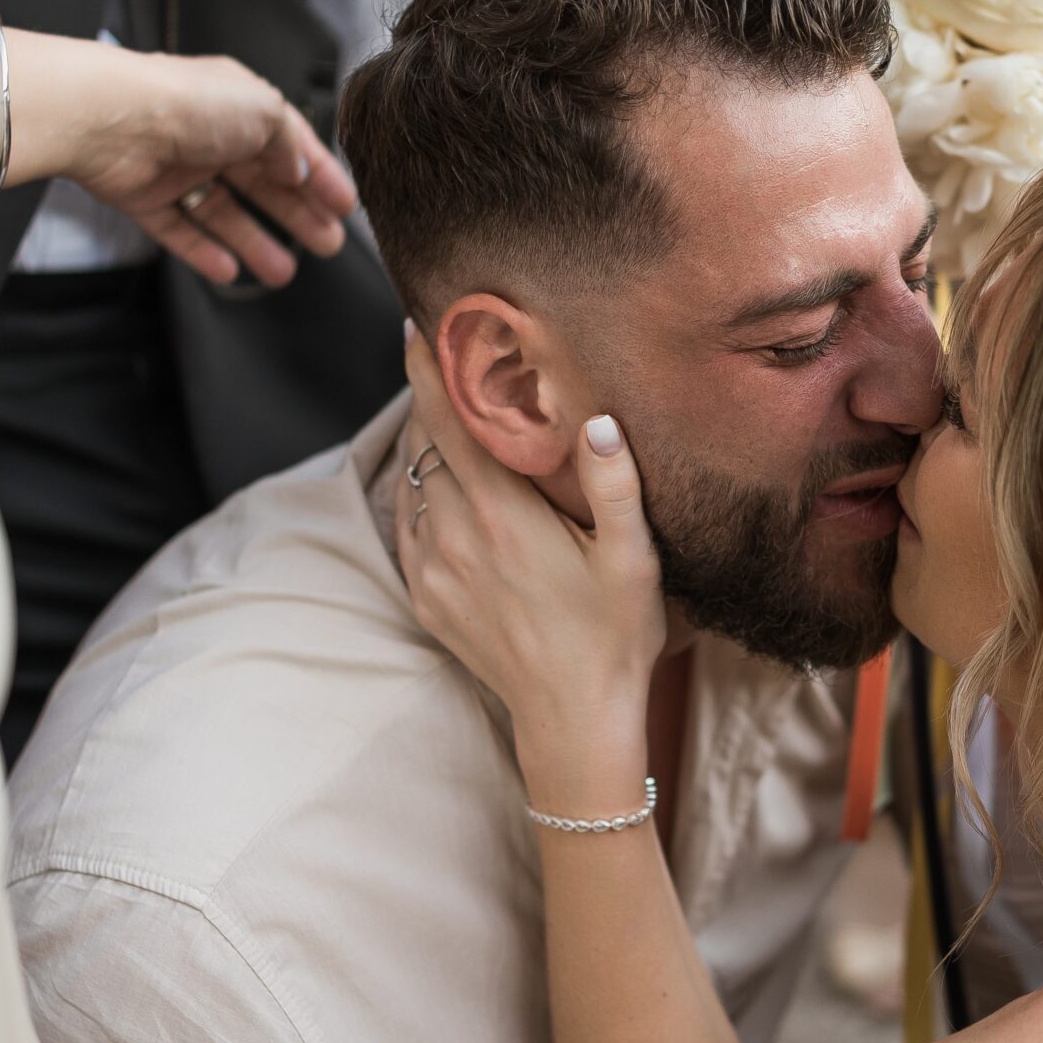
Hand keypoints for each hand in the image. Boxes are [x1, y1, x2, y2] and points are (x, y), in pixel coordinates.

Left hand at [1, 30, 356, 287]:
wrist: (111, 119)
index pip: (290, 145)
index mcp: (239, 105)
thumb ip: (289, 147)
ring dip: (255, 242)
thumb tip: (299, 173)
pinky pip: (180, 230)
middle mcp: (209, 135)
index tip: (346, 208)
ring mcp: (176, 167)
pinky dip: (204, 252)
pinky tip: (229, 272)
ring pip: (224, 213)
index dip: (320, 176)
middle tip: (327, 245)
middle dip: (297, 214)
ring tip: (283, 273)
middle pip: (262, 183)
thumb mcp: (265, 113)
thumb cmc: (189, 105)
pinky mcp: (145, 197)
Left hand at [395, 322, 665, 791]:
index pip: (447, 419)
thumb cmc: (614, 636)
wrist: (573, 721)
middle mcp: (453, 536)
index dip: (426, 365)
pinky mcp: (424, 598)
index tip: (414, 321)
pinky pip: (410, 526)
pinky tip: (454, 492)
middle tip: (454, 360)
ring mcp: (432, 569)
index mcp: (500, 514)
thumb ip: (614, 485)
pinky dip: (424, 497)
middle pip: (425, 442)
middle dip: (434, 398)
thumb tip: (598, 418)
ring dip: (429, 448)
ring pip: (413, 482)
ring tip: (458, 422)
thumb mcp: (632, 559)